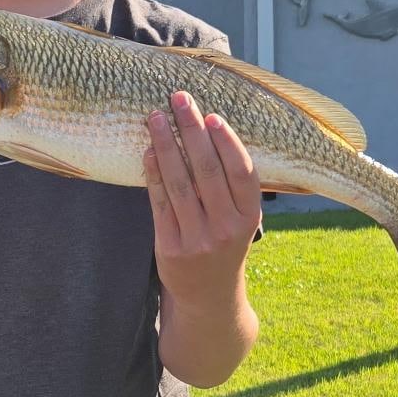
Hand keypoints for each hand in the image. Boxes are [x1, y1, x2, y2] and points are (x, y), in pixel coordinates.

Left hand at [142, 90, 262, 303]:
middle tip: (179, 99)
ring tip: (155, 117)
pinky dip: (153, 174)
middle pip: (208, 170)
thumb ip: (230, 186)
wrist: (209, 297)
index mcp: (249, 218)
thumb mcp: (239, 220)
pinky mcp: (171, 249)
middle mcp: (227, 229)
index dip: (227, 142)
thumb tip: (208, 131)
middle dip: (191, 130)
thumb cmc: (224, 244)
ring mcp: (198, 240)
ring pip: (180, 183)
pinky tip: (148, 151)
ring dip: (166, 145)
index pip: (242, 172)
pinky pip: (160, 204)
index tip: (212, 115)